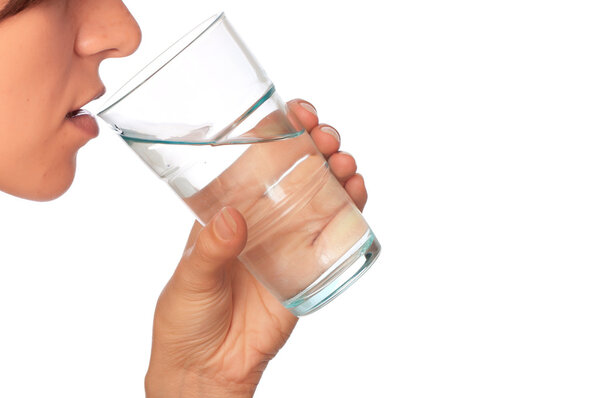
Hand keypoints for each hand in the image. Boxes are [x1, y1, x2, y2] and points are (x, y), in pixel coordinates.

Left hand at [145, 99, 367, 397]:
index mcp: (229, 207)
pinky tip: (356, 191)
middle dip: (316, 143)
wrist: (209, 367)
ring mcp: (290, 239)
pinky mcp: (310, 266)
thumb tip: (232, 217)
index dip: (279, 129)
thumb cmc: (186, 318)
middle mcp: (264, 217)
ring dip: (339, 169)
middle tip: (323, 136)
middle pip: (298, 167)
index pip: (257, 157)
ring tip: (343, 162)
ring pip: (323, 192)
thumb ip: (210, 249)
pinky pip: (337, 231)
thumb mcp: (190, 278)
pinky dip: (352, 207)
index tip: (293, 112)